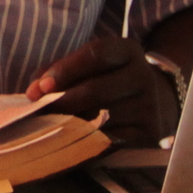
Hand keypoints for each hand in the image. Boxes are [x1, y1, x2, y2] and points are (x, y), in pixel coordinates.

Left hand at [24, 35, 175, 145]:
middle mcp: (143, 76)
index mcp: (127, 51)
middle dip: (62, 102)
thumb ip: (58, 71)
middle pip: (96, 89)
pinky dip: (89, 141)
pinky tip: (73, 140)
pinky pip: (112, 140)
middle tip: (39, 112)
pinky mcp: (150, 132)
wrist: (159, 101)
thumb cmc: (109, 80)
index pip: (96, 54)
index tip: (41, 87)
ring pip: (102, 117)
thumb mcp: (90, 65)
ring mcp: (149, 106)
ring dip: (72, 123)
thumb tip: (34, 92)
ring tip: (52, 126)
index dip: (66, 69)